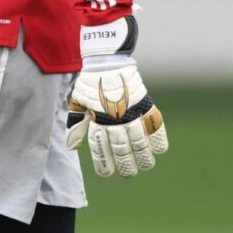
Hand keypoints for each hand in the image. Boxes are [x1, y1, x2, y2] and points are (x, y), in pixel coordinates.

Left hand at [66, 15, 168, 176]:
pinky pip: (155, 126)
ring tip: (146, 165)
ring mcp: (131, 112)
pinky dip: (158, 139)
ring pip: (140, 142)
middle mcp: (114, 118)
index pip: (101, 147)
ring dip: (144, 157)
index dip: (104, 162)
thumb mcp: (79, 101)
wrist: (108, 59)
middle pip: (122, 149)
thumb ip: (77, 123)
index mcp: (97, 119)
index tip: (108, 173)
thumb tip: (72, 147)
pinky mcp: (145, 104)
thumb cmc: (91, 81)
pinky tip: (159, 149)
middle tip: (129, 173)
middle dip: (126, 165)